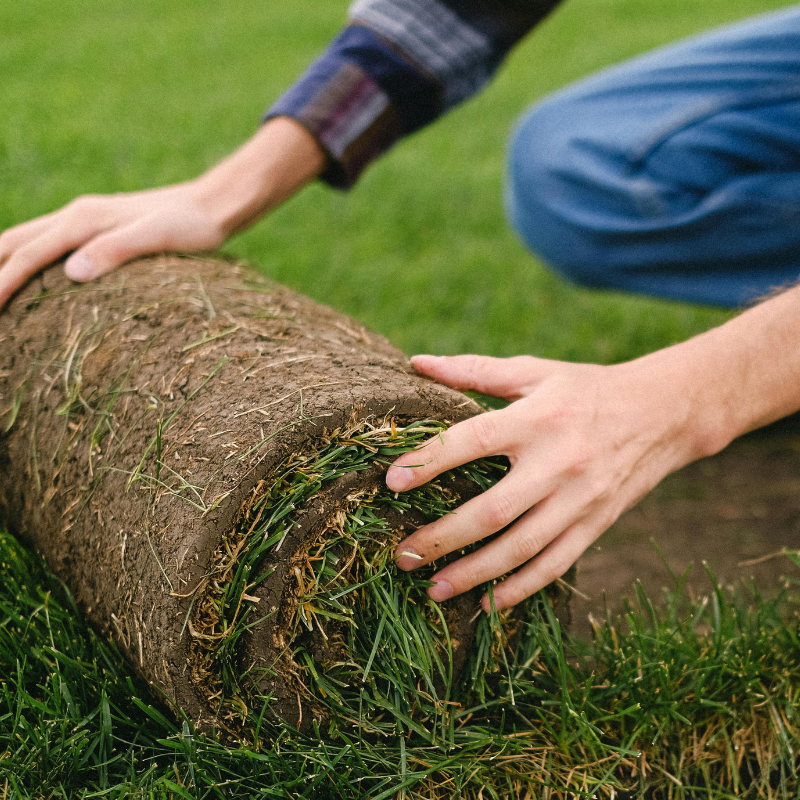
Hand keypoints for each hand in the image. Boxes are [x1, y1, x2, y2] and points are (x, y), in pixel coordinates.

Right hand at [0, 183, 227, 307]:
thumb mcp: (157, 238)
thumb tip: (71, 272)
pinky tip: (31, 279)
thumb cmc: (191, 225)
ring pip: (28, 239)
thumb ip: (116, 251)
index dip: (2, 283)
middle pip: (14, 241)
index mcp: (83, 220)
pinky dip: (28, 259)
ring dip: (3, 262)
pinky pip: (49, 242)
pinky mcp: (99, 227)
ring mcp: (87, 219)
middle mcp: (77, 215)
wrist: (214, 204)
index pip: (28, 255)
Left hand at [388, 352, 718, 611]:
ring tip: (433, 588)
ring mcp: (580, 499)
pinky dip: (521, 588)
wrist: (663, 413)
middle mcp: (558, 462)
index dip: (430, 460)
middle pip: (492, 510)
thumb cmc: (585, 389)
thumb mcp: (534, 371)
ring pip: (520, 548)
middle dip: (442, 536)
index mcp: (537, 419)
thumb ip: (474, 370)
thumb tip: (417, 362)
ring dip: (474, 573)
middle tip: (402, 555)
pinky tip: (488, 603)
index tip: (391, 482)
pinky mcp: (596, 524)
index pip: (472, 441)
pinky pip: (555, 565)